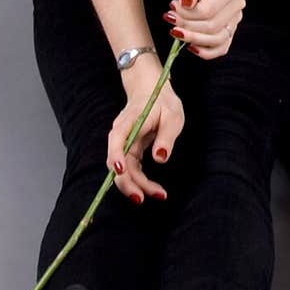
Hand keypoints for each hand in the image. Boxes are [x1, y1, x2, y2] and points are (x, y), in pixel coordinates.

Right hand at [106, 56, 184, 202]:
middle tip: (143, 198)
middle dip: (128, 182)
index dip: (116, 155)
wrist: (152, 90)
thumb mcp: (172, 115)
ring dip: (136, 185)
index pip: (117, 140)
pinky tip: (153, 189)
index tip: (120, 170)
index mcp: (129, 122)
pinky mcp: (130, 150)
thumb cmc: (163, 101)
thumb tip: (160, 157)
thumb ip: (166, 136)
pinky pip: (131, 169)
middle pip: (117, 162)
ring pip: (123, 170)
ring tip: (158, 195)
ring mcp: (124, 143)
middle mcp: (121, 135)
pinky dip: (140, 180)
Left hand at [164, 0, 245, 61]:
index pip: (207, 10)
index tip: (172, 5)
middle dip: (186, 26)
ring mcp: (235, 20)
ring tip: (176, 32)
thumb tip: (186, 2)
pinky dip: (206, 52)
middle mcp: (237, 6)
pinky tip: (190, 46)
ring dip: (193, 39)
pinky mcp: (231, 30)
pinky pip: (222, 48)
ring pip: (217, 40)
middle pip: (211, 26)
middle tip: (170, 18)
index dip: (187, 13)